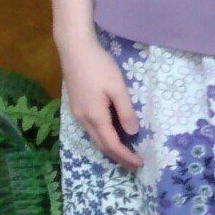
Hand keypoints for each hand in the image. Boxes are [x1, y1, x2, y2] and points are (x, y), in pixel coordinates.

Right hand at [58, 33, 141, 169]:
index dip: (126, 156)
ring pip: (94, 138)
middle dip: (118, 157)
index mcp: (95, 116)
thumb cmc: (99, 66)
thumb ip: (125, 111)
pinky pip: (90, 129)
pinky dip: (103, 138)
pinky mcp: (76, 106)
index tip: (140, 164)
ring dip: (110, 148)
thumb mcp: (117, 88)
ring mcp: (77, 113)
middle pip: (101, 145)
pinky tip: (111, 136)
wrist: (74, 49)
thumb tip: (133, 133)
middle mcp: (83, 119)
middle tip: (134, 165)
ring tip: (125, 154)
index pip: (112, 144)